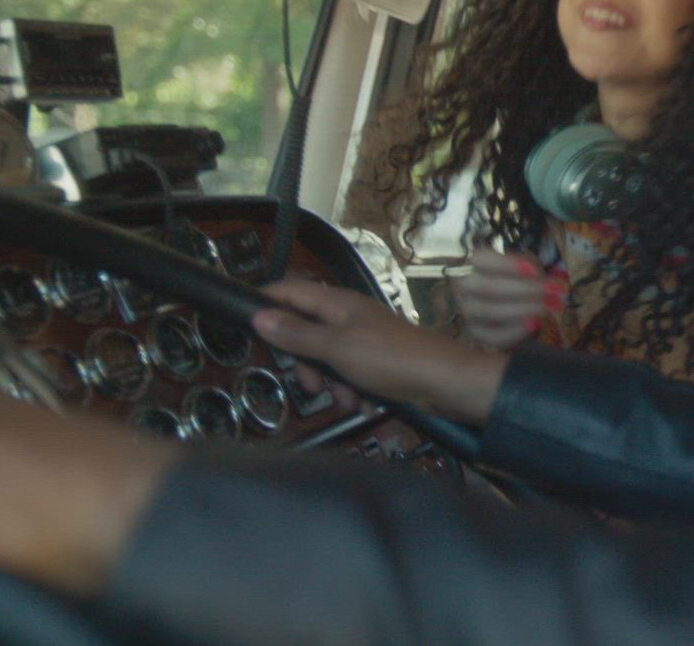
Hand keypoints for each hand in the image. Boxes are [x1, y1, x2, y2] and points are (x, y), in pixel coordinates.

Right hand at [254, 281, 509, 425]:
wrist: (445, 384)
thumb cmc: (391, 359)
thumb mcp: (337, 349)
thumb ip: (298, 334)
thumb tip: (259, 316)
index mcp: (337, 303)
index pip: (289, 290)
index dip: (265, 303)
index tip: (248, 327)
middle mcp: (347, 316)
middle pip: (303, 332)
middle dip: (303, 362)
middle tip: (311, 384)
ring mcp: (362, 339)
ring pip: (325, 359)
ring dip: (329, 383)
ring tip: (346, 399)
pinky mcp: (376, 362)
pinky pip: (348, 375)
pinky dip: (351, 390)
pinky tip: (363, 404)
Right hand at [454, 248, 568, 348]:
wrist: (511, 302)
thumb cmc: (517, 277)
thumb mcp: (524, 265)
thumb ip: (529, 267)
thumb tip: (536, 276)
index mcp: (474, 263)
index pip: (481, 260)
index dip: (507, 264)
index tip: (534, 270)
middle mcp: (465, 287)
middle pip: (489, 288)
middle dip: (525, 289)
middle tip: (555, 290)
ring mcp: (468, 311)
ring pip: (490, 311)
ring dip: (524, 309)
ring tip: (549, 307)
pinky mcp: (476, 333)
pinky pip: (492, 336)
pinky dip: (515, 331)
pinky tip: (535, 324)